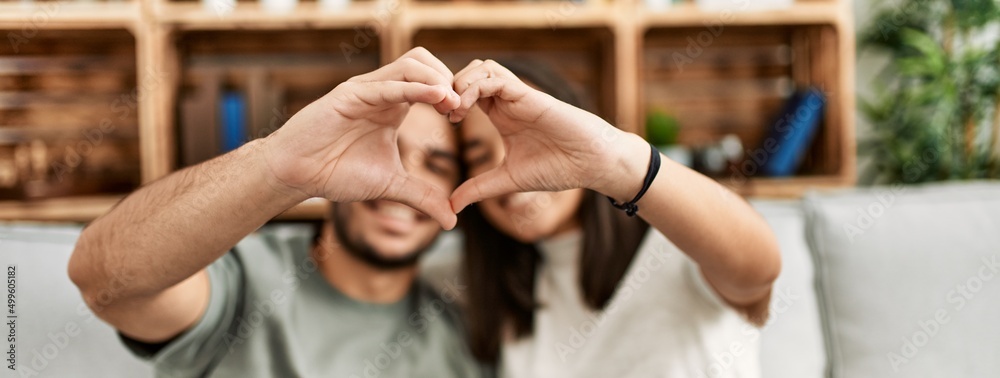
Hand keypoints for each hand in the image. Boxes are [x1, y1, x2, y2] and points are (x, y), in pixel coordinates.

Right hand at [261, 47, 460, 228]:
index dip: (451, 94)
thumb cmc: (336, 173)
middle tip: (462, 108)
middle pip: (424, 62)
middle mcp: (381, 92)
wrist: (297, 175)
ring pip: (410, 65)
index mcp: (393, 106)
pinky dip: (414, 88)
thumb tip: (452, 219)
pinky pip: (387, 85)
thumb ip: (423, 197)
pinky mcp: (349, 95)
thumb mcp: (391, 186)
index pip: (430, 82)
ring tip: (453, 103)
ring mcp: (366, 90)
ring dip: (437, 80)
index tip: (464, 117)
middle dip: (448, 79)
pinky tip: (436, 98)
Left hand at [447, 59, 649, 211]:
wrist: (591, 164)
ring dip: (460, 83)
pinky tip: (466, 109)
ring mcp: (518, 95)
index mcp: (501, 115)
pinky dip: (474, 86)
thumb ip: (479, 189)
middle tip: (443, 112)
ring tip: (454, 111)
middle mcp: (508, 101)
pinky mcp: (529, 95)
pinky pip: (496, 77)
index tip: (443, 122)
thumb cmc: (558, 168)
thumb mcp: (508, 180)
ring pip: (481, 67)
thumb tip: (451, 207)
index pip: (467, 92)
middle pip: (470, 73)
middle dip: (450, 88)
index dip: (449, 101)